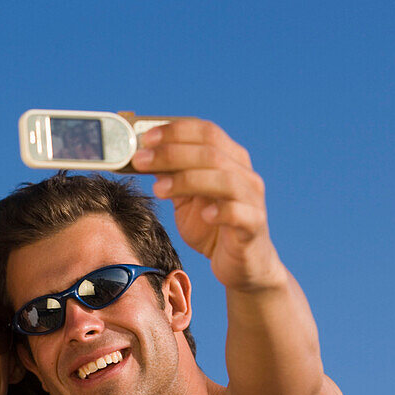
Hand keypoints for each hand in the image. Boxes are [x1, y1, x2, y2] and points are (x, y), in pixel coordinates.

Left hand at [132, 118, 281, 291]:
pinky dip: (221, 211)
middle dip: (171, 153)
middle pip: (211, 152)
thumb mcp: (185, 198)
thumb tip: (141, 155)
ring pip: (225, 179)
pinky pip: (240, 213)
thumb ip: (170, 176)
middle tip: (140, 161)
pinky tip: (203, 215)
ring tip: (159, 189)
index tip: (145, 138)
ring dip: (187, 180)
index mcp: (230, 158)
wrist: (240, 263)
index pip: (206, 131)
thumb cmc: (211, 226)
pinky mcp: (254, 225)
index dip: (175, 131)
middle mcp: (244, 173)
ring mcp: (252, 199)